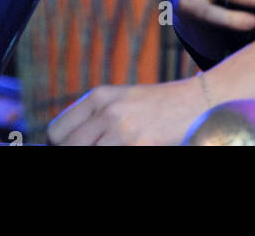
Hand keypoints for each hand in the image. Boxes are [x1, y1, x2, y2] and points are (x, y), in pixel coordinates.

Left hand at [46, 77, 208, 146]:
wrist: (198, 103)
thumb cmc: (159, 107)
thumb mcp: (122, 102)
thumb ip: (94, 117)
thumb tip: (64, 141)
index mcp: (99, 96)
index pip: (56, 132)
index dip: (61, 145)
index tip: (72, 147)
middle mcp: (107, 111)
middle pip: (67, 147)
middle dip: (75, 153)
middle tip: (99, 147)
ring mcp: (122, 131)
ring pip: (85, 154)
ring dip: (96, 155)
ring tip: (116, 147)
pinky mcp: (138, 146)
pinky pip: (110, 158)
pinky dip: (114, 157)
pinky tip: (132, 148)